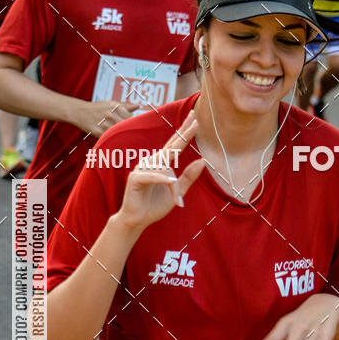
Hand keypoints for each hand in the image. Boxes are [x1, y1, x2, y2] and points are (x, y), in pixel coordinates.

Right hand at [73, 99, 140, 137]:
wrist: (79, 112)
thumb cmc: (97, 108)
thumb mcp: (109, 103)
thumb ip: (124, 105)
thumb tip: (137, 106)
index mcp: (114, 106)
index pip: (129, 117)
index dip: (131, 122)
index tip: (131, 126)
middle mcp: (110, 114)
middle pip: (125, 126)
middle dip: (127, 130)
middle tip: (130, 135)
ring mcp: (103, 123)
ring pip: (118, 133)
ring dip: (121, 136)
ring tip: (121, 137)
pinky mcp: (97, 132)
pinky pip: (109, 138)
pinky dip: (113, 140)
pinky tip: (113, 139)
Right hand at [113, 112, 204, 234]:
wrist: (138, 220)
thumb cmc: (155, 205)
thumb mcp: (177, 191)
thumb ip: (188, 177)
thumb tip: (203, 161)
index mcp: (161, 164)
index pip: (175, 145)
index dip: (185, 132)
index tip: (195, 119)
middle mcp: (152, 162)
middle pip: (170, 147)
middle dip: (183, 133)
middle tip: (195, 119)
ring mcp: (142, 169)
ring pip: (165, 169)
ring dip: (172, 185)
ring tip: (177, 196)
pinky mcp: (135, 179)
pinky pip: (151, 176)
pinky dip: (162, 179)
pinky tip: (171, 181)